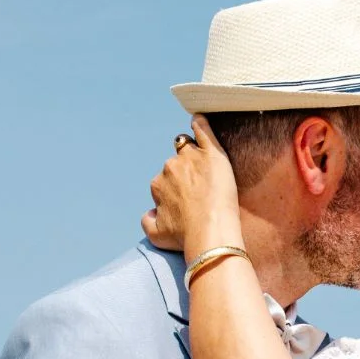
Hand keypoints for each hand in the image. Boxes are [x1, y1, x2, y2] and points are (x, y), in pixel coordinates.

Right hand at [142, 114, 241, 255]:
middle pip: (178, 163)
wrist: (210, 233)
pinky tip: (200, 121)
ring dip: (196, 156)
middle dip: (187, 173)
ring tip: (210, 169)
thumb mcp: (156, 235)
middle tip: (203, 189)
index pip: (167, 179)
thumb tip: (150, 212)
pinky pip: (203, 131)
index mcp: (157, 184)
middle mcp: (170, 168)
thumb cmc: (185, 237)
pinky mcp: (211, 153)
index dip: (178, 189)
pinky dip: (201, 124)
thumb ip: (147, 221)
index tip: (190, 199)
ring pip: (190, 148)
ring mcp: (191, 158)